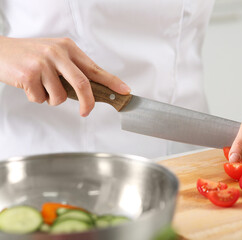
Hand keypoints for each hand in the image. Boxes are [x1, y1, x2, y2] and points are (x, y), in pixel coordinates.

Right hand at [0, 36, 129, 116]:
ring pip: (60, 97)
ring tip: (41, 86)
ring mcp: (43, 64)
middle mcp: (58, 54)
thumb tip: (93, 90)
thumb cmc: (30, 55)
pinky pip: (41, 99)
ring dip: (52, 99)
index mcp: (68, 48)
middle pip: (83, 84)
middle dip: (88, 103)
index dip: (112, 81)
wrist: (0, 51)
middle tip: (86, 112)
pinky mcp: (29, 75)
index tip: (125, 90)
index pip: (95, 68)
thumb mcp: (55, 55)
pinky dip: (36, 98)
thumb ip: (73, 69)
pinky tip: (29, 85)